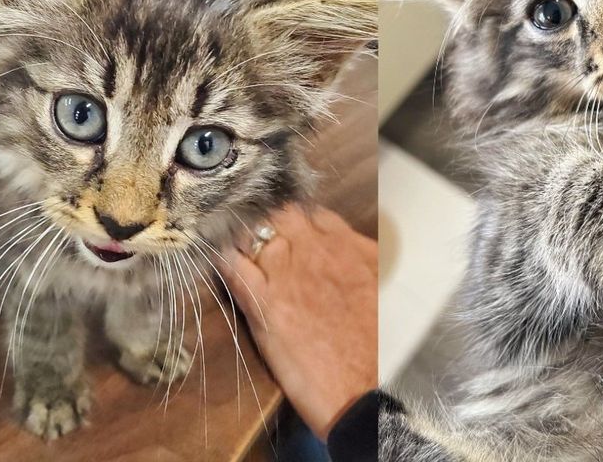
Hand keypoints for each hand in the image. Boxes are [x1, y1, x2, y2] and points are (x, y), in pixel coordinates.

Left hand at [216, 204, 376, 439]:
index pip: (311, 213)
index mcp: (348, 246)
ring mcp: (286, 274)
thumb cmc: (380, 345)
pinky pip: (232, 266)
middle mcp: (314, 250)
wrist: (366, 389)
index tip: (285, 226)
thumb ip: (364, 262)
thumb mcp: (384, 288)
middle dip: (264, 217)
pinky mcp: (262, 304)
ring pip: (251, 232)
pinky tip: (218, 258)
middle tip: (253, 229)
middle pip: (278, 213)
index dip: (294, 218)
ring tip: (228, 238)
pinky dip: (222, 258)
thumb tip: (351, 252)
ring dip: (239, 233)